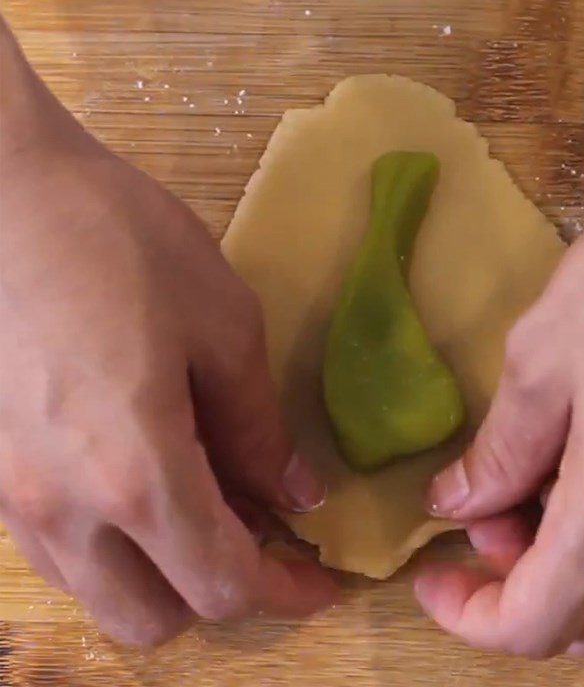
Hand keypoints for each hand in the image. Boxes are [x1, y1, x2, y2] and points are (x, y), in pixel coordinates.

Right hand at [0, 21, 334, 646]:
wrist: (7, 193)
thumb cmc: (122, 244)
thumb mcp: (222, 327)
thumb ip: (259, 427)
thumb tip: (295, 494)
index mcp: (135, 476)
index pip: (221, 584)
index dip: (284, 594)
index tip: (323, 582)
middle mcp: (64, 511)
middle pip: (153, 619)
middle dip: (220, 595)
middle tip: (266, 536)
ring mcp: (14, 499)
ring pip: (100, 593)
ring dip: (164, 575)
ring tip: (211, 508)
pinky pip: (63, 550)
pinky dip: (117, 544)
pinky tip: (147, 480)